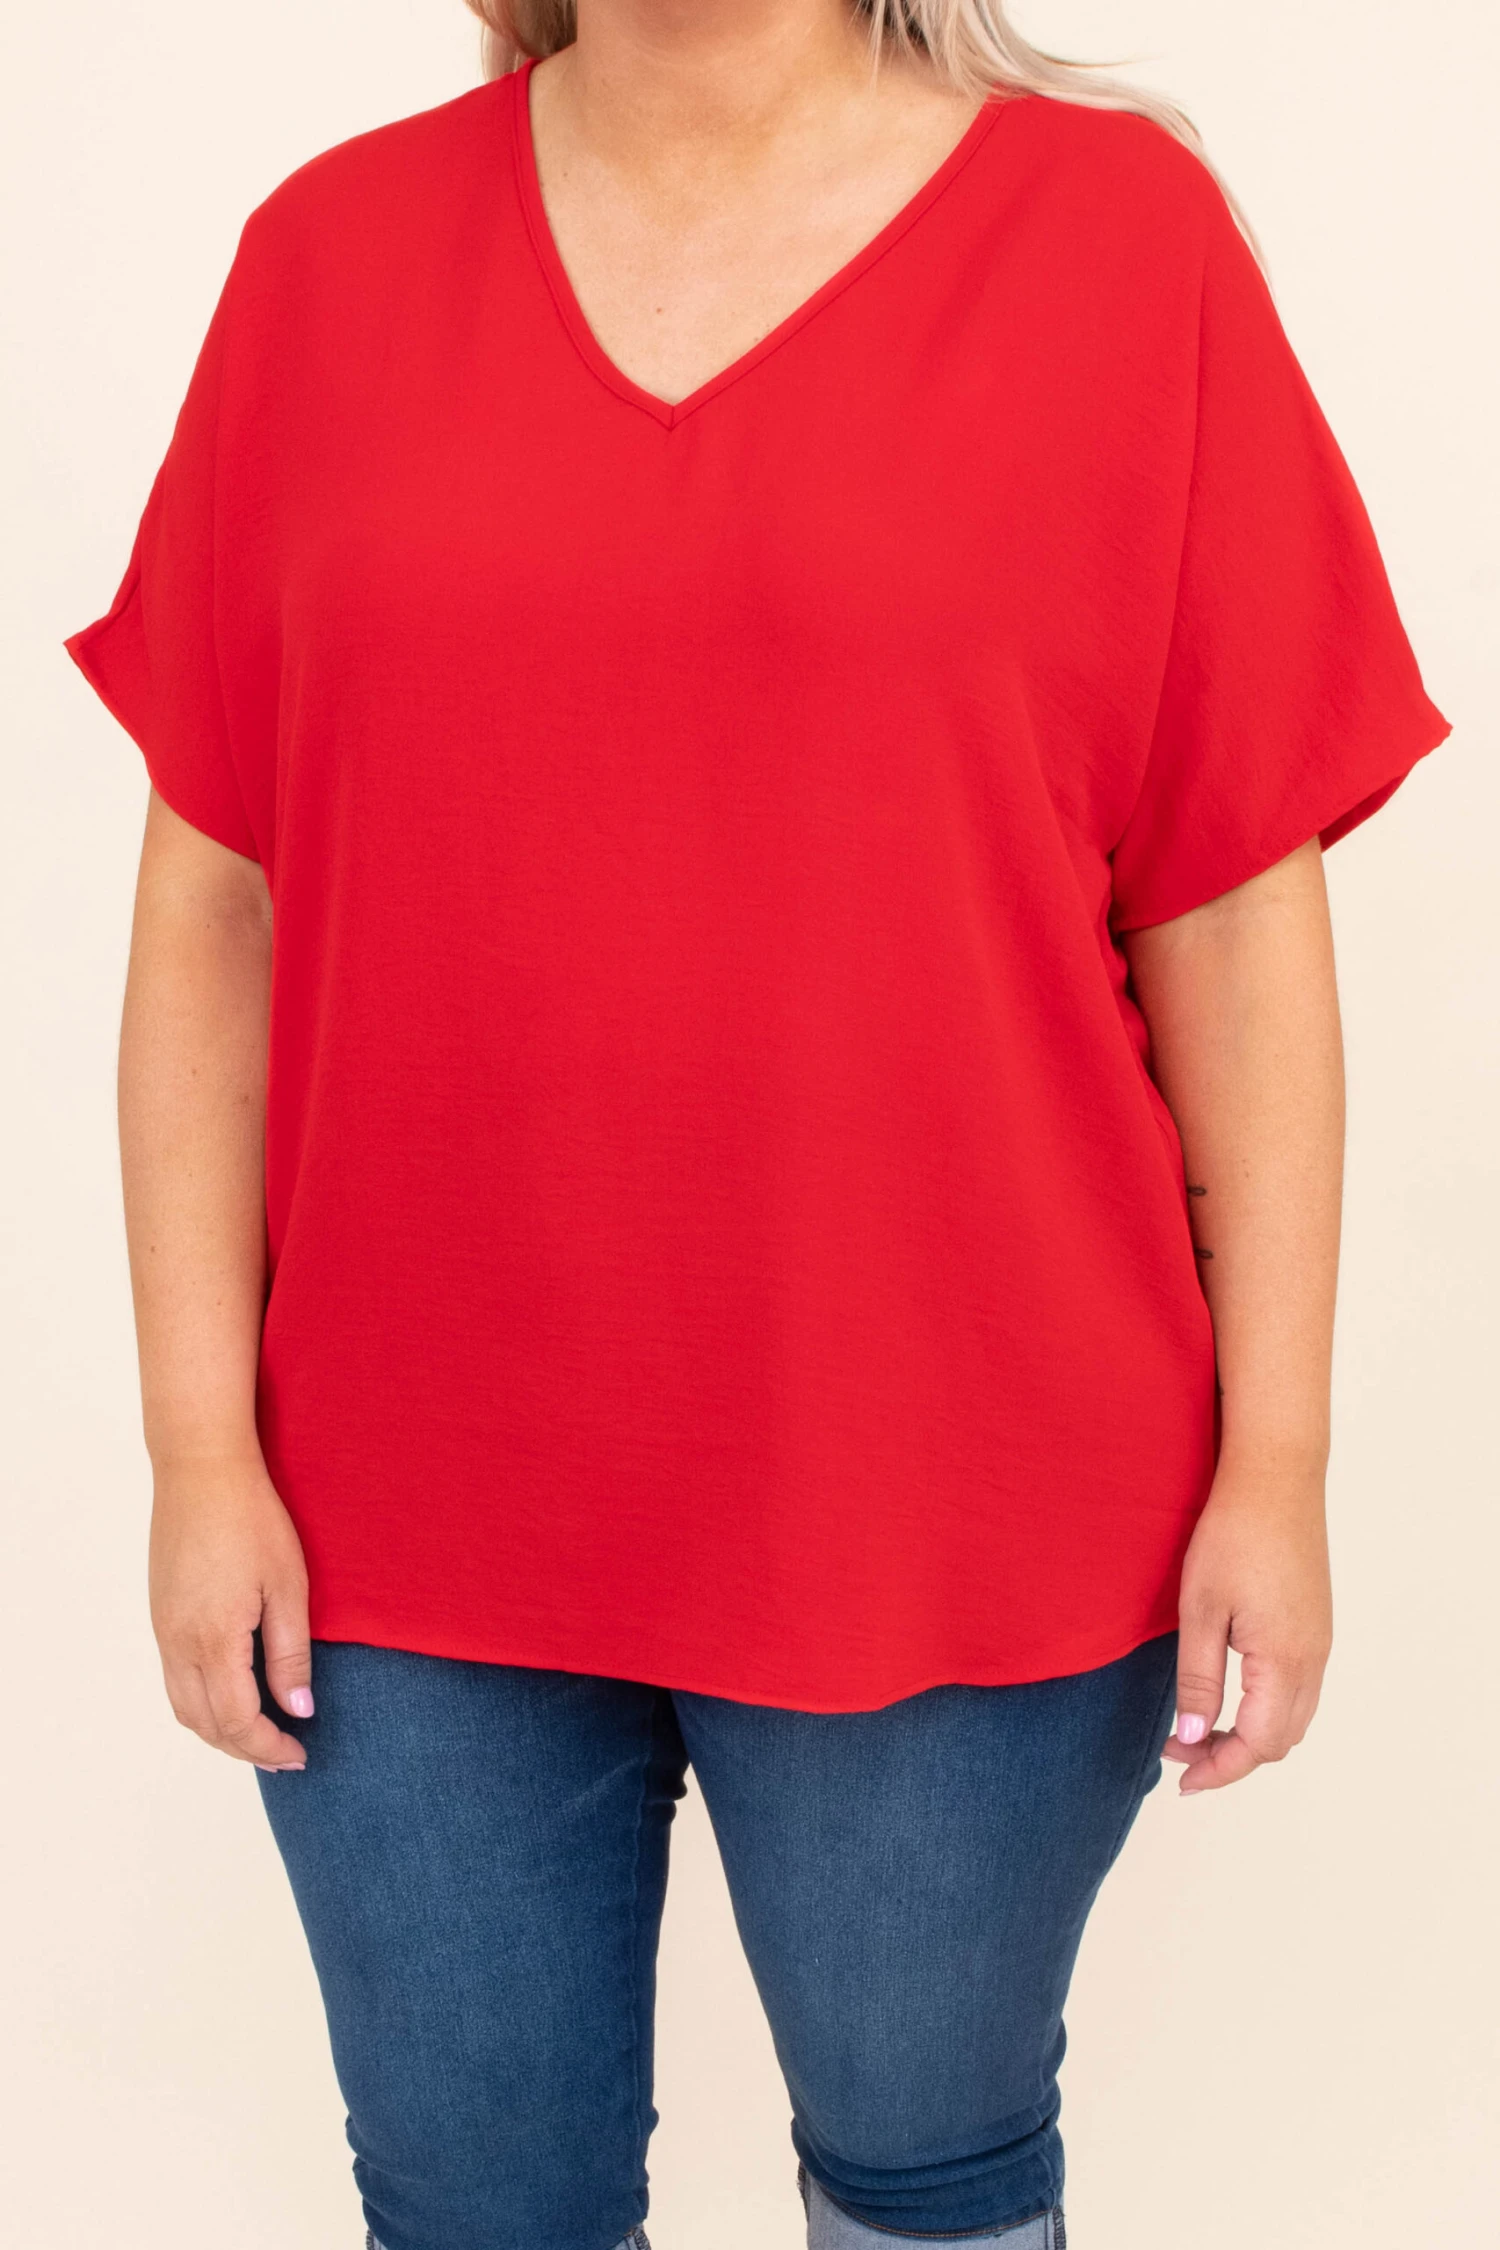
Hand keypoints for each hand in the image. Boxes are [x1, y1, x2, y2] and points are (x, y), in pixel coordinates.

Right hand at [149, 1455, 311, 1772]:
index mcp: (214, 1639)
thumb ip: (291, 1654)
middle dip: (245, 1748)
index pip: (238, 1720)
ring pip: (184, 1707)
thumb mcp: (287, 1585)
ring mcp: (163, 1630)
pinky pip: (175, 1680)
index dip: (269, 1746)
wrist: (200, 1470)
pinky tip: (232, 1695)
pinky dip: (202, 1704)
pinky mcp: (160, 1615)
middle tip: (285, 1754)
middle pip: (205, 1724)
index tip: (300, 1754)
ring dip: (219, 1731)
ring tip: (260, 1734)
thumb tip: (299, 1709)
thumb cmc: (251, 1518)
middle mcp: (179, 1642)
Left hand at [1167, 1466, 1332, 1793]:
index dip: (1219, 1770)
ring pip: (1294, 1717)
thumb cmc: (1232, 1535)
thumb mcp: (1200, 1609)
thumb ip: (1199, 1679)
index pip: (1258, 1744)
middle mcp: (1313, 1658)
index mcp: (1284, 1660)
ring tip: (1199, 1727)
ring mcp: (1320, 1641)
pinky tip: (1231, 1693)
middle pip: (1281, 1740)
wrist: (1276, 1477)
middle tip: (1180, 1749)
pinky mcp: (1317, 1624)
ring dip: (1251, 1734)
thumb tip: (1195, 1737)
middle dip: (1232, 1757)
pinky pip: (1300, 1689)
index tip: (1180, 1778)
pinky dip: (1267, 1708)